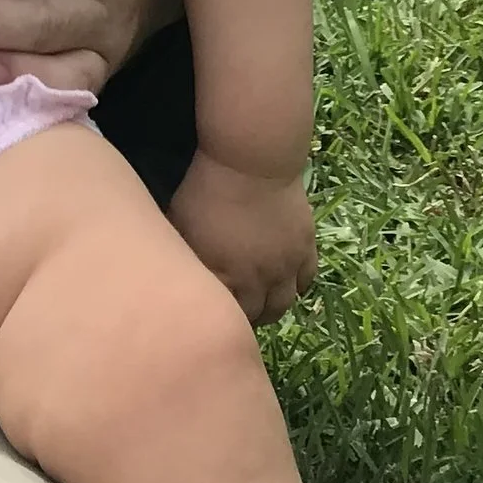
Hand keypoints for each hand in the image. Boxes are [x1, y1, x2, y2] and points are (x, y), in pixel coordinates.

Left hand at [167, 151, 317, 324]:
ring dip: (272, 307)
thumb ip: (183, 257)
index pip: (227, 317)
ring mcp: (287, 266)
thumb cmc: (206, 192)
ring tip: (261, 301)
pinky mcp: (306, 247)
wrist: (249, 164)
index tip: (212, 314)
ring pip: (284, 303)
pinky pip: (306, 279)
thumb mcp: (181, 225)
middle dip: (247, 318)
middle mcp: (260, 281)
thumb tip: (176, 273)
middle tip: (237, 310)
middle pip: (259, 317)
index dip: (220, 318)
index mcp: (227, 279)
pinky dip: (296, 285)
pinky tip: (285, 280)